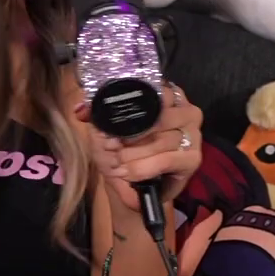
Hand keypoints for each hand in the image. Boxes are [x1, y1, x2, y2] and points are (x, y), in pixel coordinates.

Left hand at [74, 79, 204, 210]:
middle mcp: (185, 110)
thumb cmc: (122, 151)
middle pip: (159, 116)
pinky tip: (128, 173)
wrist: (132, 185)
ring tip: (116, 163)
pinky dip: (143, 168)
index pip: (153, 89)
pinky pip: (166, 160)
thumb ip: (95, 114)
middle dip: (131, 134)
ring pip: (162, 139)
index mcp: (167, 95)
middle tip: (111, 146)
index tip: (110, 126)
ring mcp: (193, 134)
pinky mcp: (193, 158)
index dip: (130, 106)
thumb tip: (81, 109)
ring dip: (134, 154)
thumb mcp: (104, 130)